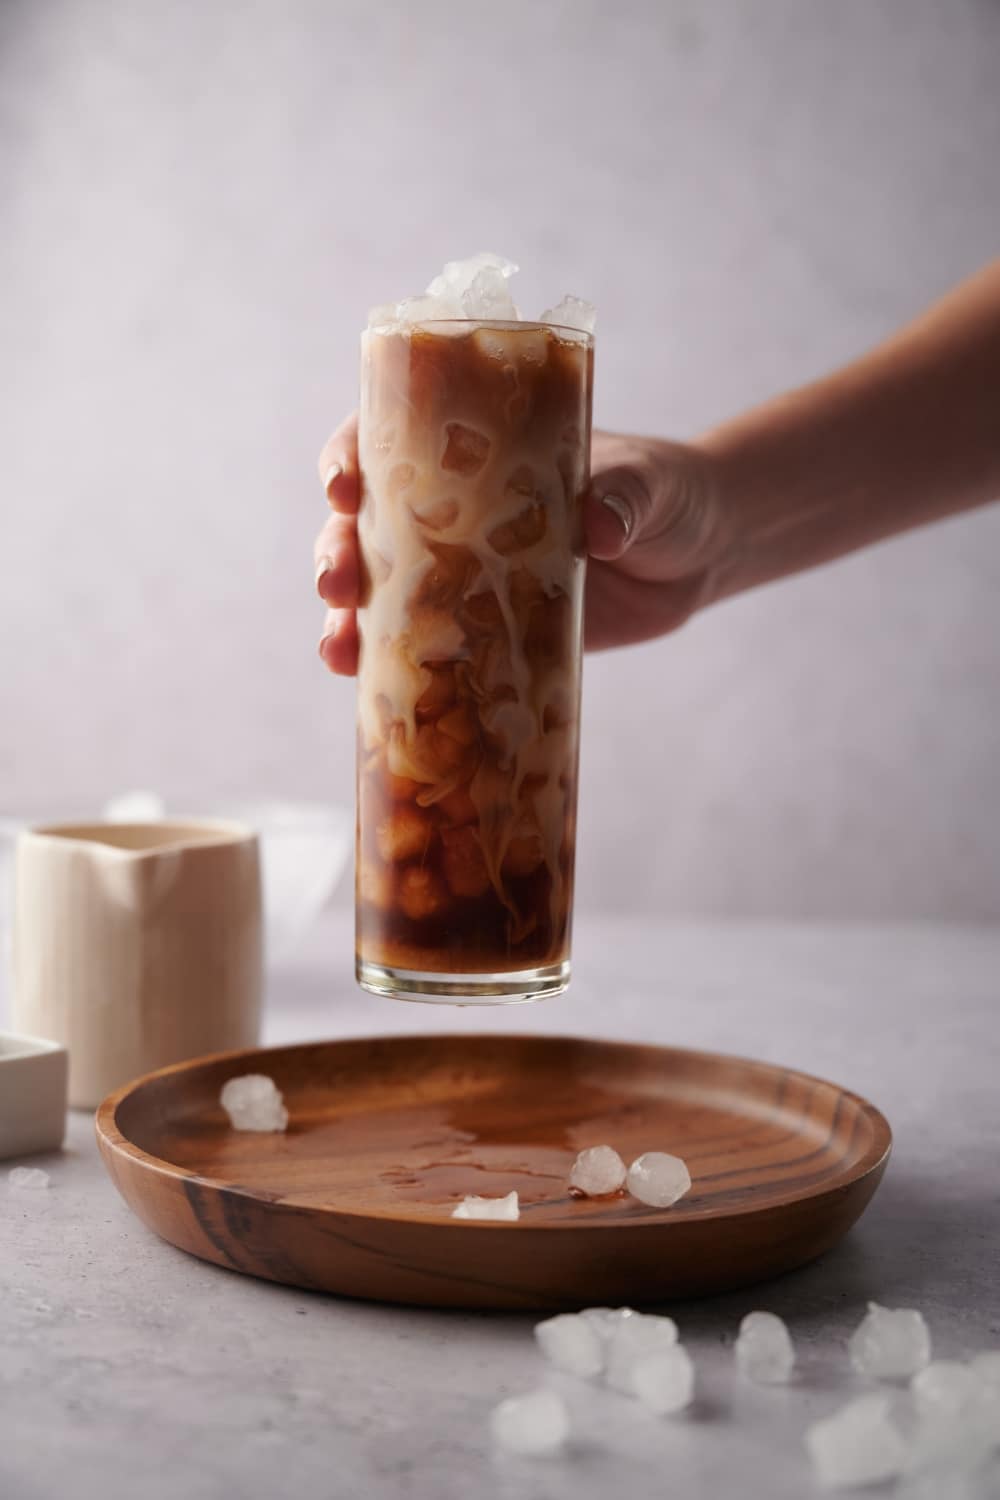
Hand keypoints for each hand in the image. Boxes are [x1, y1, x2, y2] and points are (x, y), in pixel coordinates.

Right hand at [313, 419, 729, 672]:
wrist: (696, 556)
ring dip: (347, 622)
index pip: (388, 438)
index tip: (342, 484)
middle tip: (336, 581)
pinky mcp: (486, 634)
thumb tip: (600, 527)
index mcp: (474, 450)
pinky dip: (393, 675)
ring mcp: (463, 576)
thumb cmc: (664, 492)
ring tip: (338, 652)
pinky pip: (426, 654)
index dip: (349, 458)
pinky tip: (370, 696)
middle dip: (335, 550)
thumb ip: (625, 495)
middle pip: (364, 524)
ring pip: (380, 594)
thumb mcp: (647, 483)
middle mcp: (452, 512)